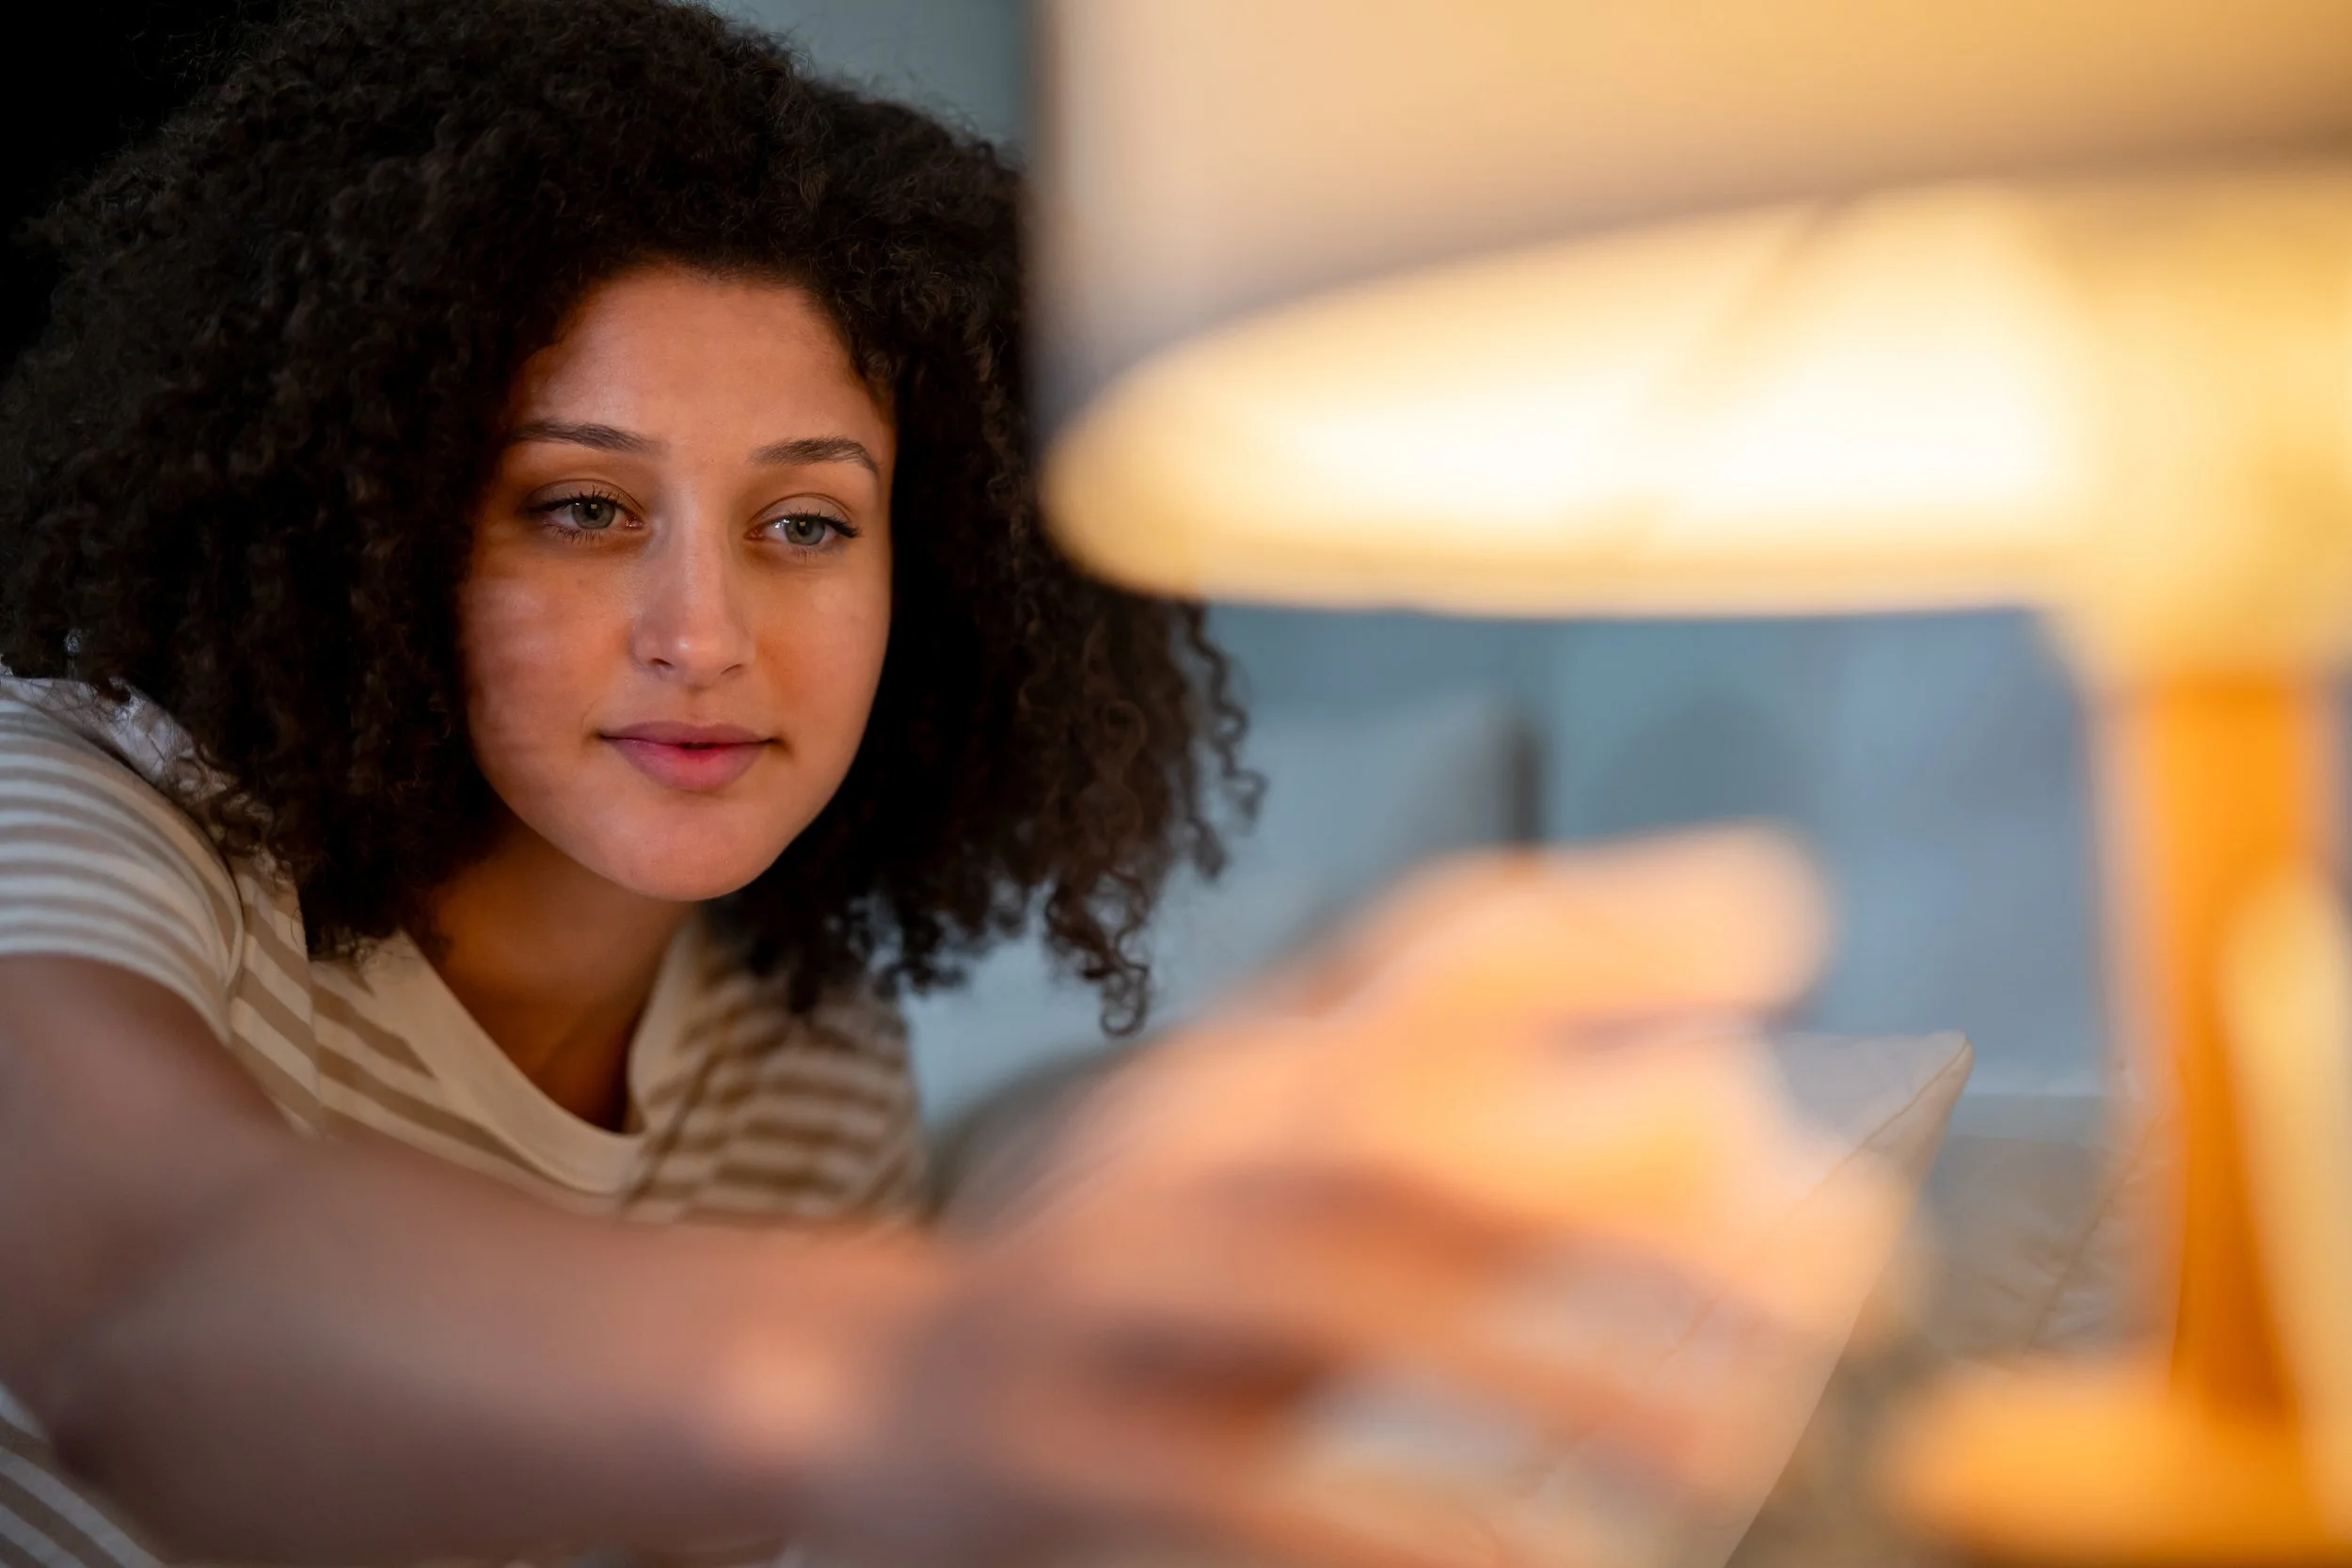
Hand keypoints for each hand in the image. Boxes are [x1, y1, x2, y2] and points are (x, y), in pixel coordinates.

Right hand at [806, 829, 1904, 1567]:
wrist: (887, 1406)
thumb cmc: (1147, 1283)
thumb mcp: (1283, 1147)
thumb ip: (1474, 1067)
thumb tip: (1740, 1002)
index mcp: (1246, 1072)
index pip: (1420, 956)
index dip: (1602, 931)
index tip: (1783, 932)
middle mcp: (1178, 1157)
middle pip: (1399, 1125)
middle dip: (1624, 1182)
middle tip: (1841, 1267)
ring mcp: (1111, 1304)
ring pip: (1333, 1293)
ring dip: (1541, 1360)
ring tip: (1724, 1446)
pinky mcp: (1074, 1461)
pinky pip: (1255, 1497)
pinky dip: (1408, 1536)